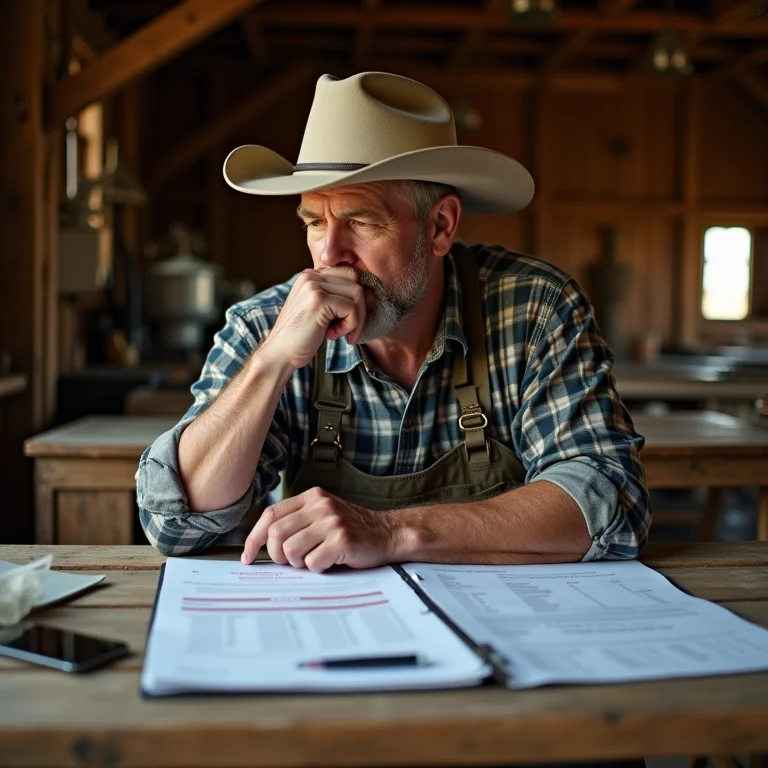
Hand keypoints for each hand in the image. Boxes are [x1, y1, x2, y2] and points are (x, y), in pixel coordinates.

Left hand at [241, 487, 397, 571]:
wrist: (388, 533)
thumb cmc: (351, 529)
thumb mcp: (323, 515)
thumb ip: (298, 521)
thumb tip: (262, 544)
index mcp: (312, 497)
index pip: (270, 514)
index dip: (254, 537)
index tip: (248, 556)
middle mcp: (320, 506)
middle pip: (276, 533)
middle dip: (276, 555)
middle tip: (290, 562)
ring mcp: (332, 522)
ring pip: (291, 550)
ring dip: (298, 563)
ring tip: (314, 560)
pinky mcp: (342, 540)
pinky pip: (313, 562)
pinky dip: (317, 568)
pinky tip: (331, 562)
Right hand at [259, 266, 366, 370]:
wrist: (280, 354)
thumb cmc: (302, 337)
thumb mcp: (321, 312)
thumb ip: (338, 298)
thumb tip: (371, 295)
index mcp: (311, 276)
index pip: (349, 275)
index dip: (354, 300)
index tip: (345, 320)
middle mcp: (311, 276)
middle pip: (356, 283)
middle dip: (358, 310)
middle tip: (345, 329)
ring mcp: (314, 286)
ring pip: (358, 295)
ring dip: (354, 319)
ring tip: (337, 333)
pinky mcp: (319, 300)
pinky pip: (352, 309)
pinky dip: (350, 326)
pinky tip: (333, 335)